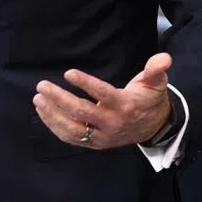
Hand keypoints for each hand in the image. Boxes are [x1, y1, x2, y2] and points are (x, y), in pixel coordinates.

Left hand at [33, 53, 172, 148]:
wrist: (154, 127)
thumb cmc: (149, 99)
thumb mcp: (157, 82)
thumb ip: (156, 69)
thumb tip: (163, 58)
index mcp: (125, 105)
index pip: (102, 94)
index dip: (85, 84)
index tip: (68, 73)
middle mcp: (112, 123)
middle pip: (82, 113)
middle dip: (60, 99)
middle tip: (42, 86)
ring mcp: (102, 136)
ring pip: (73, 129)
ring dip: (53, 115)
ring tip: (38, 99)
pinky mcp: (94, 143)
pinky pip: (71, 138)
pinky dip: (55, 127)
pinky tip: (43, 112)